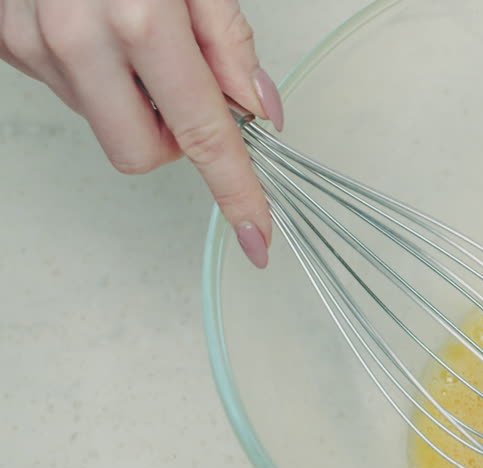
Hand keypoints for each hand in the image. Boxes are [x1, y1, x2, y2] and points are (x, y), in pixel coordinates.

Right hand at [0, 0, 284, 267]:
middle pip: (140, 154)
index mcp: (137, 19)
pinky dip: (93, 72)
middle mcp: (75, 39)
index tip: (258, 234)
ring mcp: (29, 44)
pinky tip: (92, 22)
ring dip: (132, 97)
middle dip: (173, 139)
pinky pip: (66, 88)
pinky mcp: (3, 43)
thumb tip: (259, 111)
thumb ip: (229, 43)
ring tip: (133, 30)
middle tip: (187, 87)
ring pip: (101, 122)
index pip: (202, 135)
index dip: (236, 190)